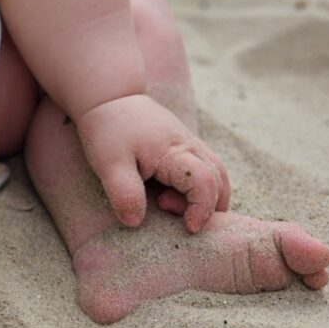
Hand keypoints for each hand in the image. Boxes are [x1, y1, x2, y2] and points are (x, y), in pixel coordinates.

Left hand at [75, 94, 230, 232]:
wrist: (111, 99)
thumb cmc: (109, 131)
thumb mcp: (109, 164)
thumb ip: (124, 192)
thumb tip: (136, 222)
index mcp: (175, 151)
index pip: (205, 182)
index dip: (203, 208)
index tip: (189, 228)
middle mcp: (191, 147)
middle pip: (219, 181)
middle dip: (206, 207)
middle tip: (168, 209)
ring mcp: (192, 145)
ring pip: (219, 175)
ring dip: (209, 199)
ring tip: (180, 210)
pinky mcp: (187, 147)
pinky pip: (208, 170)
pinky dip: (203, 189)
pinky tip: (177, 197)